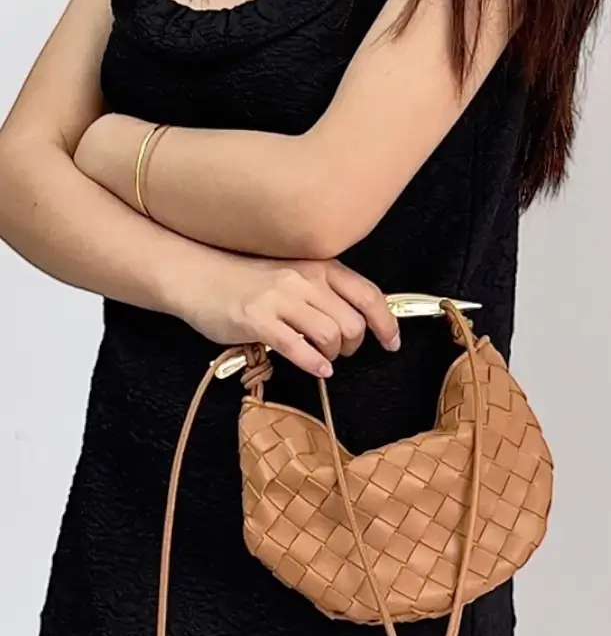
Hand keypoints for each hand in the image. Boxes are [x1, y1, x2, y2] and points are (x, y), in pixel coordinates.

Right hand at [172, 257, 401, 377]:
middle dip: (354, 346)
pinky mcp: (257, 319)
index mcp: (318, 267)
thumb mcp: (293, 275)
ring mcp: (280, 298)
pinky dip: (314, 363)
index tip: (391, 342)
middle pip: (353, 323)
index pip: (369, 295)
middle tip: (343, 352)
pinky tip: (317, 368)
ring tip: (323, 357)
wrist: (194, 273)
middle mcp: (304, 279)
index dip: (386, 324)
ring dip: (334, 355)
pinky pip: (298, 347)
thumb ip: (324, 292)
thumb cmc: (245, 279)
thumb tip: (358, 319)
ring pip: (331, 335)